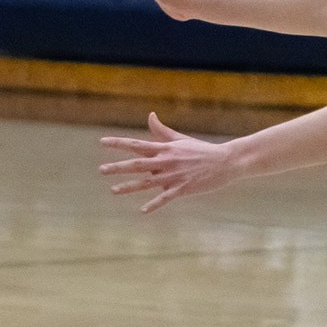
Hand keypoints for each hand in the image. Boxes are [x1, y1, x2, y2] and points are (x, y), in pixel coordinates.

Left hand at [99, 113, 241, 212]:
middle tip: (101, 170)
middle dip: (118, 167)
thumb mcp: (179, 139)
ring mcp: (174, 175)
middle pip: (137, 164)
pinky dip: (154, 204)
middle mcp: (166, 161)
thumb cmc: (201, 150)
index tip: (102, 142)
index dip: (119, 143)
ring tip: (113, 190)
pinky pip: (165, 198)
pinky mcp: (183, 188)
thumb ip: (161, 130)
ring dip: (129, 187)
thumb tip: (150, 115)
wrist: (225, 161)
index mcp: (164, 149)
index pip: (137, 145)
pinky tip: (143, 211)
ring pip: (147, 182)